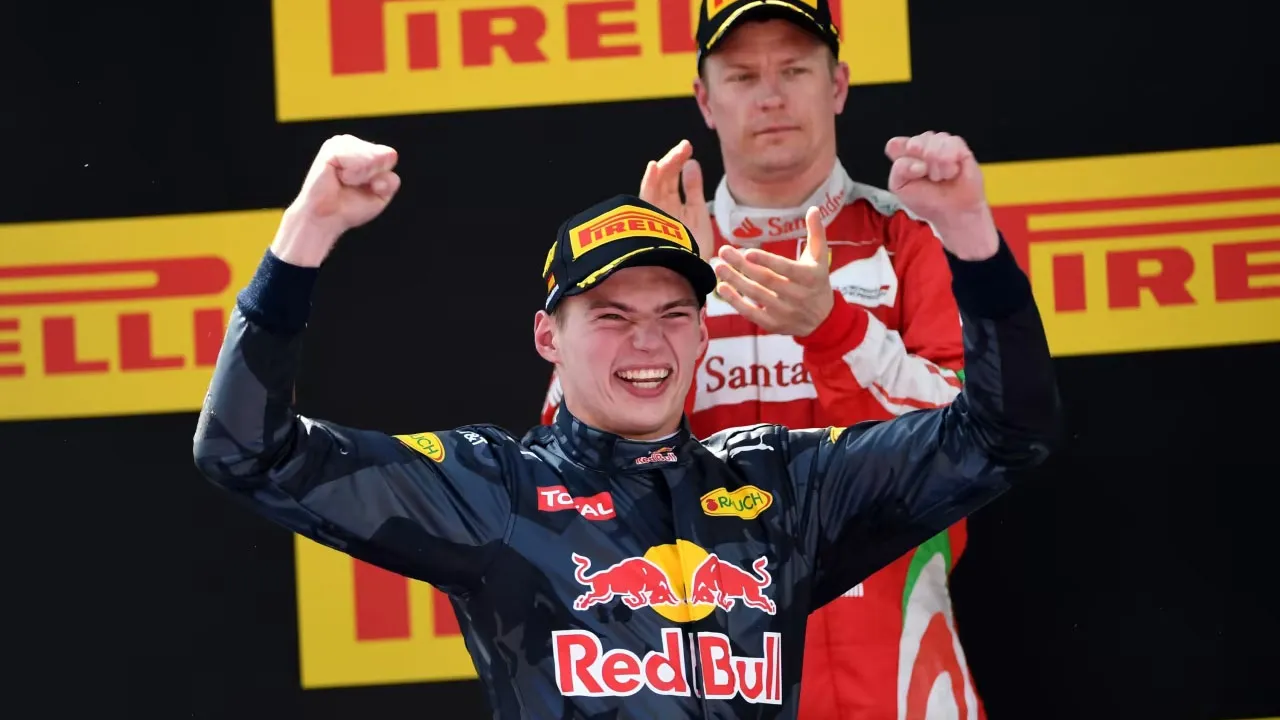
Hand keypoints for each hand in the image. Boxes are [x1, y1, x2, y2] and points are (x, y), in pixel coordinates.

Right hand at [271, 134, 401, 266]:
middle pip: (384, 155)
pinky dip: (351, 175)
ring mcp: (342, 143)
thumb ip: (390, 180)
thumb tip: (386, 159)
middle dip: (373, 177)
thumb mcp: (380, 196)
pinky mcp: (331, 148)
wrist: (326, 218)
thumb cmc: (350, 207)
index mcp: (367, 152)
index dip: (382, 178)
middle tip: (352, 186)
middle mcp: (354, 144)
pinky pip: (356, 161)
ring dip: (361, 177)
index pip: (390, 156)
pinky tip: (337, 177)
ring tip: (344, 182)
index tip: (367, 189)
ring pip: (372, 157)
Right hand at [639, 139, 713, 259]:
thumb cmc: (696, 249)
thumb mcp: (698, 213)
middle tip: (685, 146)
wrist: (693, 273)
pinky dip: (650, 183)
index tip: (688, 148)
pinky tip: (654, 167)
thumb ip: (693, 188)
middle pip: (662, 179)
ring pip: (654, 186)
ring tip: (675, 154)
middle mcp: (659, 208)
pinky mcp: (649, 222)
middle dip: (673, 161)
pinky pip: (647, 200)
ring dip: (664, 168)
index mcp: (671, 205)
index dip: (678, 162)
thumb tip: (691, 163)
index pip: (670, 178)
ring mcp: (653, 215)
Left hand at [712, 207, 833, 335]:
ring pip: (756, 295)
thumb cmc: (817, 282)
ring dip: (735, 281)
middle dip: (743, 266)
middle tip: (724, 252)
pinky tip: (723, 288)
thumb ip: (816, 233)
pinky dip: (736, 301)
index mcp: (810, 278)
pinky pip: (751, 312)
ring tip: (719, 267)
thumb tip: (814, 209)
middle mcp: (798, 296)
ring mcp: (785, 312)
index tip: (748, 252)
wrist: (822, 320)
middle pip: (766, 280)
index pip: (787, 269)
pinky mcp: (773, 324)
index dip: (767, 261)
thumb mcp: (820, 258)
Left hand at [885, 131, 998, 260]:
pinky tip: (951, 172)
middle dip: (921, 162)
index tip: (911, 172)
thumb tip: (918, 162)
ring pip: (934, 139)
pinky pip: (952, 142)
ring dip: (936, 163)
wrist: (952, 213)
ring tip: (941, 178)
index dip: (901, 156)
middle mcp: (922, 147)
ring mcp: (941, 145)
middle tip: (929, 178)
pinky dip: (950, 160)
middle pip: (915, 141)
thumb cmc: (926, 200)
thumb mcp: (901, 188)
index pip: (895, 144)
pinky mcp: (960, 147)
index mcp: (905, 156)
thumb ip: (899, 170)